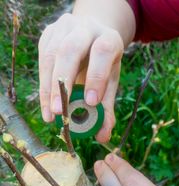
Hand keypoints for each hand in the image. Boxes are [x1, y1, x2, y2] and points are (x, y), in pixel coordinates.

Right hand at [38, 14, 123, 142]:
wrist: (92, 37)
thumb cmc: (103, 64)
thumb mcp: (110, 82)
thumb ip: (107, 107)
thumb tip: (103, 136)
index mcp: (108, 38)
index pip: (103, 52)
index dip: (96, 76)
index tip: (91, 102)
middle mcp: (86, 28)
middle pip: (70, 50)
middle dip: (63, 83)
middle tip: (60, 112)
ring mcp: (64, 28)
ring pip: (51, 55)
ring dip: (48, 88)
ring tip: (51, 115)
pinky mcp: (48, 34)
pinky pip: (42, 59)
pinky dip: (43, 85)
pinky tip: (47, 105)